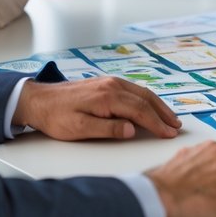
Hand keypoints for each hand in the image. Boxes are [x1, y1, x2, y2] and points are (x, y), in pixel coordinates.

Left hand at [13, 76, 181, 139]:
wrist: (38, 100)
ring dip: (158, 105)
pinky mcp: (107, 83)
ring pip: (142, 92)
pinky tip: (151, 106)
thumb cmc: (56, 117)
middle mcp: (113, 85)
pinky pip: (135, 90)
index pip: (140, 111)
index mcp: (108, 97)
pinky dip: (148, 99)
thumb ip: (107, 129)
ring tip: (170, 117)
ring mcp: (111, 82)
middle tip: (176, 127)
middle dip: (163, 113)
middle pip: (146, 99)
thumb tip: (132, 130)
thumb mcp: (78, 128)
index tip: (169, 134)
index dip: (157, 124)